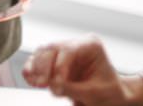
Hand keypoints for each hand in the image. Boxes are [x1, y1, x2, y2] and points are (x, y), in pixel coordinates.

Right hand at [22, 36, 142, 105]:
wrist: (112, 97)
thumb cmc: (110, 92)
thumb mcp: (94, 93)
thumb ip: (73, 88)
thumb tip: (54, 85)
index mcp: (91, 45)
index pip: (69, 50)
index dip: (60, 66)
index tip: (58, 83)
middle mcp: (76, 45)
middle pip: (52, 49)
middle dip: (45, 67)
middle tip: (43, 84)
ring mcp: (64, 53)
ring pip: (43, 53)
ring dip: (36, 68)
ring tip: (35, 83)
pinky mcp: (55, 62)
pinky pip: (39, 61)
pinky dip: (33, 70)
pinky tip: (30, 79)